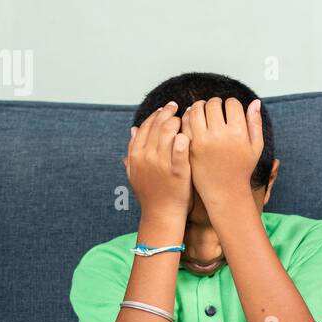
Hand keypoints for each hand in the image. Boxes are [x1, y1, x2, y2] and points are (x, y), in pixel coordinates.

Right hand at [123, 101, 191, 222]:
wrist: (161, 214)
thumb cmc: (151, 193)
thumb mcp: (135, 171)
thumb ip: (133, 150)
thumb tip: (133, 129)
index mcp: (136, 154)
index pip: (146, 126)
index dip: (156, 114)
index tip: (165, 108)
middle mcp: (146, 156)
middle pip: (157, 125)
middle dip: (168, 113)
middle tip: (177, 107)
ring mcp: (161, 163)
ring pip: (168, 132)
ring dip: (177, 121)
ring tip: (185, 118)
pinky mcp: (177, 171)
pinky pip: (181, 148)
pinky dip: (184, 137)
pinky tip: (189, 132)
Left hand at [181, 97, 263, 206]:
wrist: (225, 191)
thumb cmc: (242, 169)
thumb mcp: (256, 147)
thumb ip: (255, 123)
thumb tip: (255, 102)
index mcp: (238, 133)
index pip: (232, 103)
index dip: (231, 104)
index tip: (230, 109)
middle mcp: (219, 135)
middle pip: (213, 104)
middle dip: (215, 103)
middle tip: (216, 109)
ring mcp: (202, 140)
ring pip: (197, 109)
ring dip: (200, 106)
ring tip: (204, 111)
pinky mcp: (190, 146)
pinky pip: (186, 122)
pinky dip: (189, 117)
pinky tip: (194, 119)